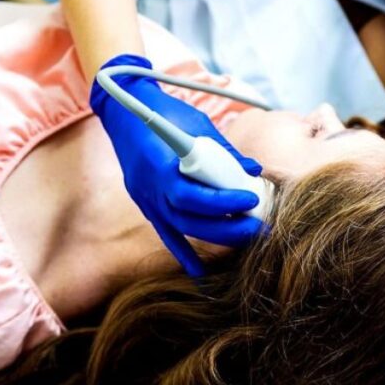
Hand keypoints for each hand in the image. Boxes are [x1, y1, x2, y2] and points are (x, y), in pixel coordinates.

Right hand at [90, 54, 263, 276]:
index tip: (251, 198)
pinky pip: (166, 234)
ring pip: (181, 228)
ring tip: (247, 236)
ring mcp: (146, 199)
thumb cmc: (164, 112)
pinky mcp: (146, 205)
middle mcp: (151, 187)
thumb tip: (253, 170)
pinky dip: (184, 254)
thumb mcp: (196, 123)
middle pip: (189, 219)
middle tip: (259, 226)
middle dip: (227, 227)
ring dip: (215, 237)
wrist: (124, 113)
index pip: (191, 194)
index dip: (222, 201)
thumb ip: (223, 149)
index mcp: (161, 163)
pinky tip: (201, 272)